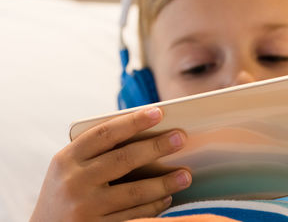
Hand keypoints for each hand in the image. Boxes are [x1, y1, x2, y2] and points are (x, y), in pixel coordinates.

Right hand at [30, 107, 191, 221]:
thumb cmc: (65, 190)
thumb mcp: (70, 167)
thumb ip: (98, 152)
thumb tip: (146, 136)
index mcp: (67, 159)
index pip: (105, 133)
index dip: (133, 121)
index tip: (158, 112)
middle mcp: (74, 182)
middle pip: (124, 159)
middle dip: (156, 147)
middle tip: (180, 138)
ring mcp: (85, 209)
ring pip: (135, 192)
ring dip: (164, 183)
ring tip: (185, 175)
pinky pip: (134, 217)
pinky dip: (154, 208)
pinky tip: (167, 199)